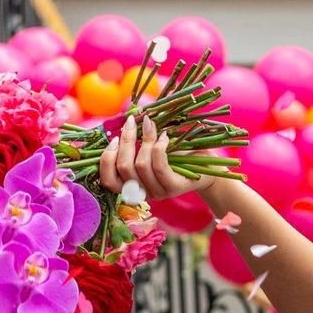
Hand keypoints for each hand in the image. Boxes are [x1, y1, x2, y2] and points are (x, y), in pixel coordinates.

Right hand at [98, 113, 217, 202]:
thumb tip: (125, 119)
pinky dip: (159, 146)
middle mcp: (144, 193)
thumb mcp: (150, 146)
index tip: (114, 138)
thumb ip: (135, 140)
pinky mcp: (174, 187)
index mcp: (132, 186)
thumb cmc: (175, 153)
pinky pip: (159, 166)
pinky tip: (165, 136)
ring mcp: (159, 192)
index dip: (107, 159)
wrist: (205, 166)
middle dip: (126, 140)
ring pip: (141, 165)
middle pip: (124, 168)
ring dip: (145, 140)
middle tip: (133, 121)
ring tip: (153, 126)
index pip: (109, 181)